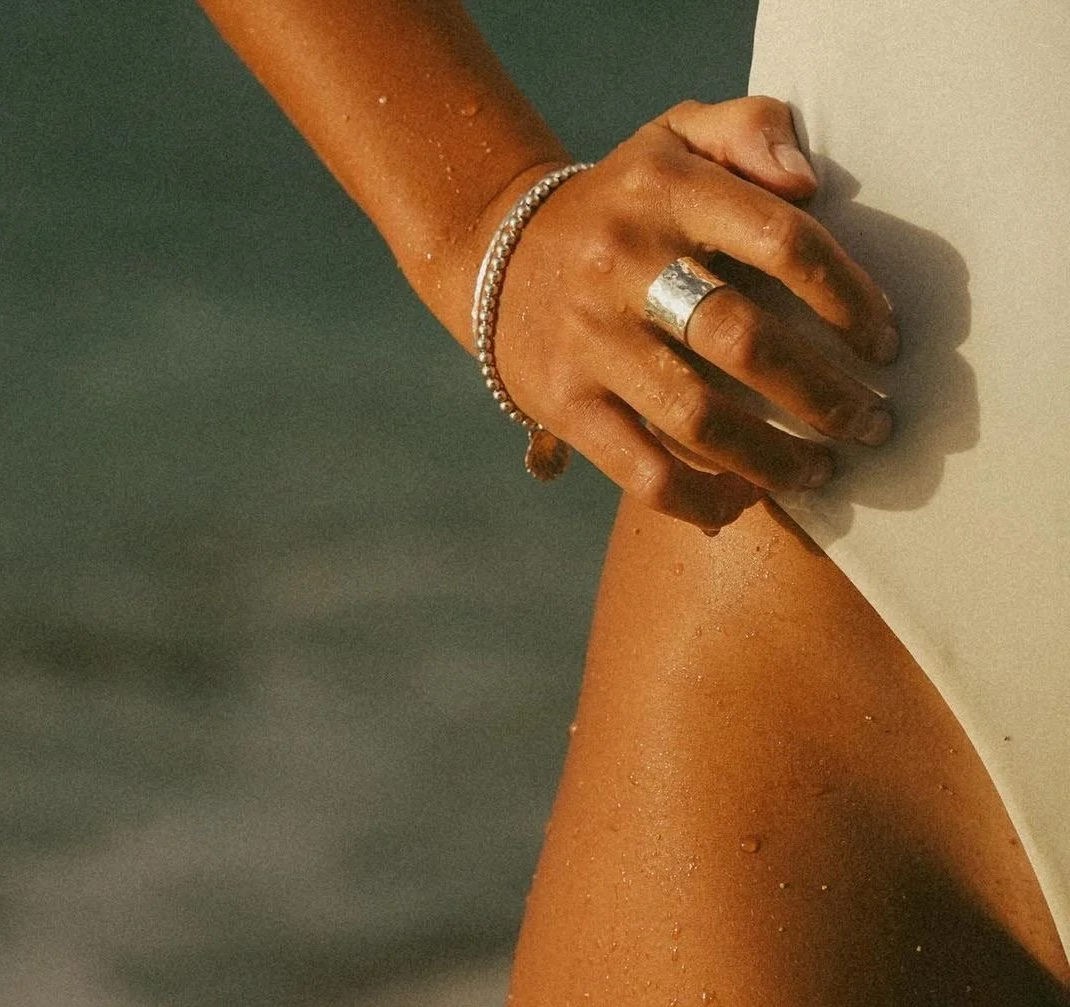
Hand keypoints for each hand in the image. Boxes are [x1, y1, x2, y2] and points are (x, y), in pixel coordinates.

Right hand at [485, 96, 898, 532]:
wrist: (494, 252)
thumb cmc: (620, 203)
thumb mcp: (675, 136)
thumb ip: (749, 130)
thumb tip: (809, 180)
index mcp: (666, 192)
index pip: (782, 240)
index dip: (848, 297)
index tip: (883, 342)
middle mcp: (625, 263)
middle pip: (744, 339)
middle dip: (824, 393)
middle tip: (871, 425)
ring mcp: (592, 341)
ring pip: (698, 417)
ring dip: (774, 458)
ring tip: (820, 472)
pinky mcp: (566, 404)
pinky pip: (642, 470)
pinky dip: (699, 499)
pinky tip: (738, 503)